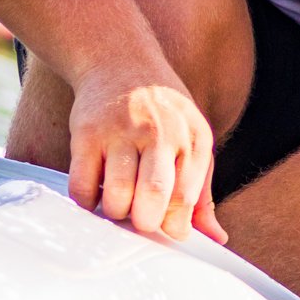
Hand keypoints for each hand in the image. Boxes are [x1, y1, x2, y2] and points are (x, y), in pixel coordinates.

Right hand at [67, 61, 225, 244]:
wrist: (119, 60)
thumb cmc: (161, 112)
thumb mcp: (191, 141)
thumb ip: (201, 193)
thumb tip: (216, 238)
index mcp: (191, 139)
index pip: (184, 199)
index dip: (172, 225)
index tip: (163, 228)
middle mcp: (159, 133)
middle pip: (153, 198)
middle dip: (144, 223)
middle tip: (138, 220)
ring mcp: (120, 132)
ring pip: (117, 197)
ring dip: (115, 213)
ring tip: (118, 204)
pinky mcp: (86, 133)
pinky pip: (82, 187)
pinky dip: (87, 202)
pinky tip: (96, 192)